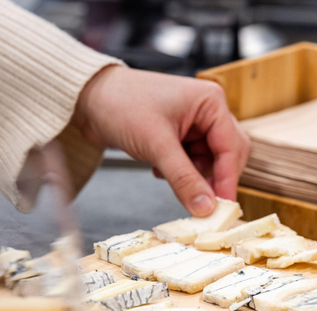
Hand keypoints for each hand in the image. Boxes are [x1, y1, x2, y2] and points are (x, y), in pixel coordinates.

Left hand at [72, 65, 250, 215]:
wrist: (85, 97)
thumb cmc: (120, 104)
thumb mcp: (156, 145)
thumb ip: (184, 179)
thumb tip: (206, 208)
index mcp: (211, 102)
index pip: (231, 147)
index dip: (227, 179)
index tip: (223, 206)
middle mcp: (208, 111)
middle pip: (227, 155)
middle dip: (213, 178)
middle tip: (205, 203)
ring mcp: (194, 124)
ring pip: (209, 162)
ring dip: (193, 175)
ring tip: (167, 174)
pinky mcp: (180, 135)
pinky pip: (192, 162)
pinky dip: (181, 172)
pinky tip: (159, 169)